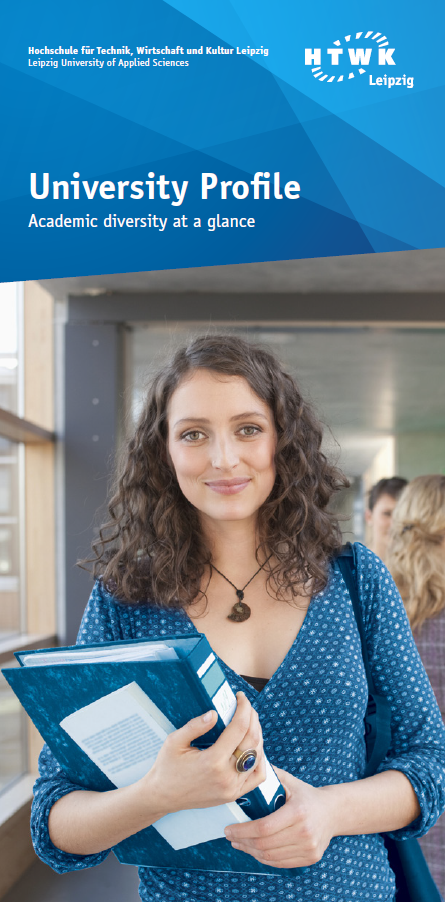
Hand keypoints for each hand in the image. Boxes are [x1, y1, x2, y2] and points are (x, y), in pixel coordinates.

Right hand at [141, 692, 265, 818]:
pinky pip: (258, 777)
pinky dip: (261, 760)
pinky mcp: (234, 795)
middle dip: (253, 718)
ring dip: (258, 736)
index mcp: (212, 761)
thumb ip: (195, 726)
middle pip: (252, 740)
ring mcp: (232, 788)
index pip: (239, 728)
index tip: (241, 697)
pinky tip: (254, 748)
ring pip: (258, 758)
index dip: (244, 709)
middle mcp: (226, 776)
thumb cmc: (167, 767)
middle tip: (247, 707)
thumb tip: (215, 713)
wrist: (162, 797)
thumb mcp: (174, 742)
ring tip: (250, 723)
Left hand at [224, 767, 334, 867]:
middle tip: (230, 837)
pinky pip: (281, 863)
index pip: (264, 827)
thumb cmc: (307, 795)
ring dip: (251, 852)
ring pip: (271, 857)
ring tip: (240, 844)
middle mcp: (305, 832)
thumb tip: (247, 767)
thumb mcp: (290, 782)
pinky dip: (265, 859)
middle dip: (243, 842)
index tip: (228, 829)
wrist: (333, 812)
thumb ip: (270, 776)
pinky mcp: (310, 858)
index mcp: (298, 812)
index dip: (243, 831)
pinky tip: (255, 851)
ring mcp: (309, 848)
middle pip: (265, 844)